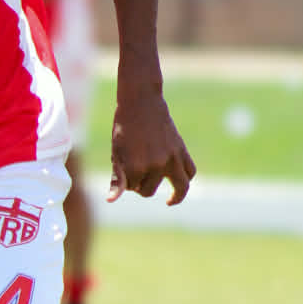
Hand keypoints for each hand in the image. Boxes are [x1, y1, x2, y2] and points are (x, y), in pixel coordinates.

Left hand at [108, 88, 195, 204]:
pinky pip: (190, 171)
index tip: (122, 169)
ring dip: (173, 195)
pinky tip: (180, 187)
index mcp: (136, 167)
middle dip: (141, 184)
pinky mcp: (182, 150)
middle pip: (148, 190)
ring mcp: (172, 158)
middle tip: (137, 172)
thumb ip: (117, 179)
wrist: (140, 103)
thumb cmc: (124, 129)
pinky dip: (186, 180)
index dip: (125, 181)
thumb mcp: (116, 154)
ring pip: (180, 187)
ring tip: (170, 200)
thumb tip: (111, 200)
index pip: (131, 188)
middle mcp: (156, 164)